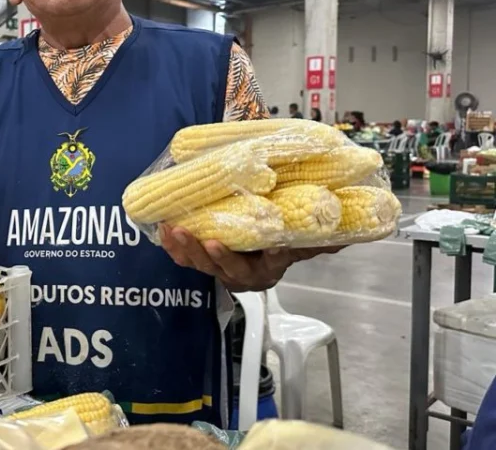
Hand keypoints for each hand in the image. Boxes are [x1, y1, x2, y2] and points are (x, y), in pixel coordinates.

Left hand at [159, 224, 343, 291]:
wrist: (255, 237)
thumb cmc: (278, 235)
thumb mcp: (300, 238)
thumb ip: (318, 239)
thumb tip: (341, 237)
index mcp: (270, 268)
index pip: (271, 263)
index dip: (270, 256)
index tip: (270, 247)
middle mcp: (244, 274)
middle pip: (229, 270)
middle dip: (218, 257)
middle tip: (209, 241)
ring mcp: (219, 268)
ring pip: (202, 264)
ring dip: (188, 249)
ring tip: (176, 230)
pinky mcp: (199, 258)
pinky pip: (184, 257)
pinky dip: (172, 246)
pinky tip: (163, 230)